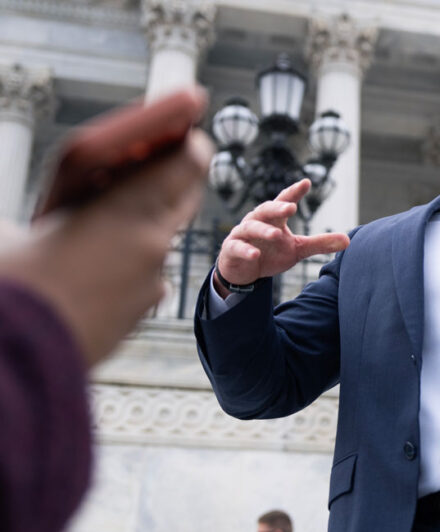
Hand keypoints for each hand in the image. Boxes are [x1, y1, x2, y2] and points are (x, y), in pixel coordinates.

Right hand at [0, 123, 214, 366]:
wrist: (16, 367)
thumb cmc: (14, 290)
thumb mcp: (9, 233)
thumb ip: (39, 210)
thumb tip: (34, 214)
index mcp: (126, 212)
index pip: (187, 163)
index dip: (189, 143)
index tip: (186, 131)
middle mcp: (151, 246)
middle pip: (182, 198)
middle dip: (170, 178)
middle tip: (153, 162)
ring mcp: (150, 283)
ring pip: (159, 238)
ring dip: (142, 223)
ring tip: (105, 217)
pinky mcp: (141, 312)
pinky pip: (143, 275)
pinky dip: (128, 263)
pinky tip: (93, 264)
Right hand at [214, 179, 349, 296]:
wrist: (244, 271)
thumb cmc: (271, 253)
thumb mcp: (298, 249)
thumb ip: (320, 244)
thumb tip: (348, 241)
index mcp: (274, 218)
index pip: (285, 201)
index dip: (294, 192)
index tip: (306, 182)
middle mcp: (257, 221)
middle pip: (266, 209)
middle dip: (278, 207)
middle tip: (291, 207)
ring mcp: (243, 234)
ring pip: (251, 227)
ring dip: (264, 230)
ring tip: (277, 234)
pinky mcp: (232, 249)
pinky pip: (237, 247)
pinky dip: (246, 250)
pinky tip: (255, 255)